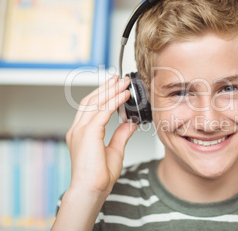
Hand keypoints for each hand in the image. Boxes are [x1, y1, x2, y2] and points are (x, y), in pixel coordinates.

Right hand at [66, 75, 136, 195]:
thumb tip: (129, 123)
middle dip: (106, 87)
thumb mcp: (115, 150)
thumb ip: (121, 134)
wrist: (91, 190)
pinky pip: (103, 111)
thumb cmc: (98, 177)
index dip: (103, 94)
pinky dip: (114, 101)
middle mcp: (78, 129)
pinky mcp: (88, 133)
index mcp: (81, 133)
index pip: (91, 107)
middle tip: (119, 78)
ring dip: (111, 90)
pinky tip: (124, 95)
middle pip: (91, 101)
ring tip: (123, 82)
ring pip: (96, 103)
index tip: (114, 86)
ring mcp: (80, 130)